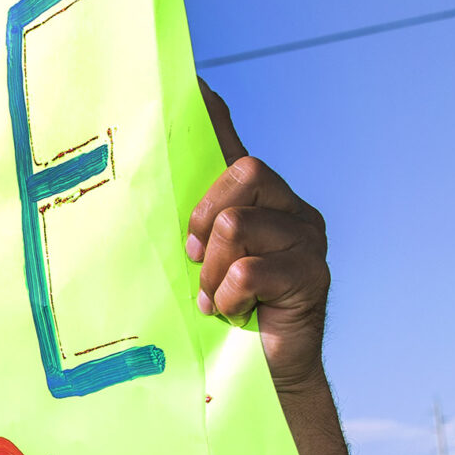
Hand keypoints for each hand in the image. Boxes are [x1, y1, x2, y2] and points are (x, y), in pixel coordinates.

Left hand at [184, 83, 329, 394]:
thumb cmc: (218, 316)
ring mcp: (306, 237)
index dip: (208, 110)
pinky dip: (229, 296)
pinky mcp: (313, 274)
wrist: (256, 377)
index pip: (228, 143)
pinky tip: (233, 312)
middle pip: (242, 172)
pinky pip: (250, 268)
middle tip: (196, 259)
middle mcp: (287, 207)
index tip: (185, 77)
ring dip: (213, 269)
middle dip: (205, 218)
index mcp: (255, 200)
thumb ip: (180, 224)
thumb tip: (141, 182)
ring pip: (239, 223)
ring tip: (215, 297)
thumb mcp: (191, 264)